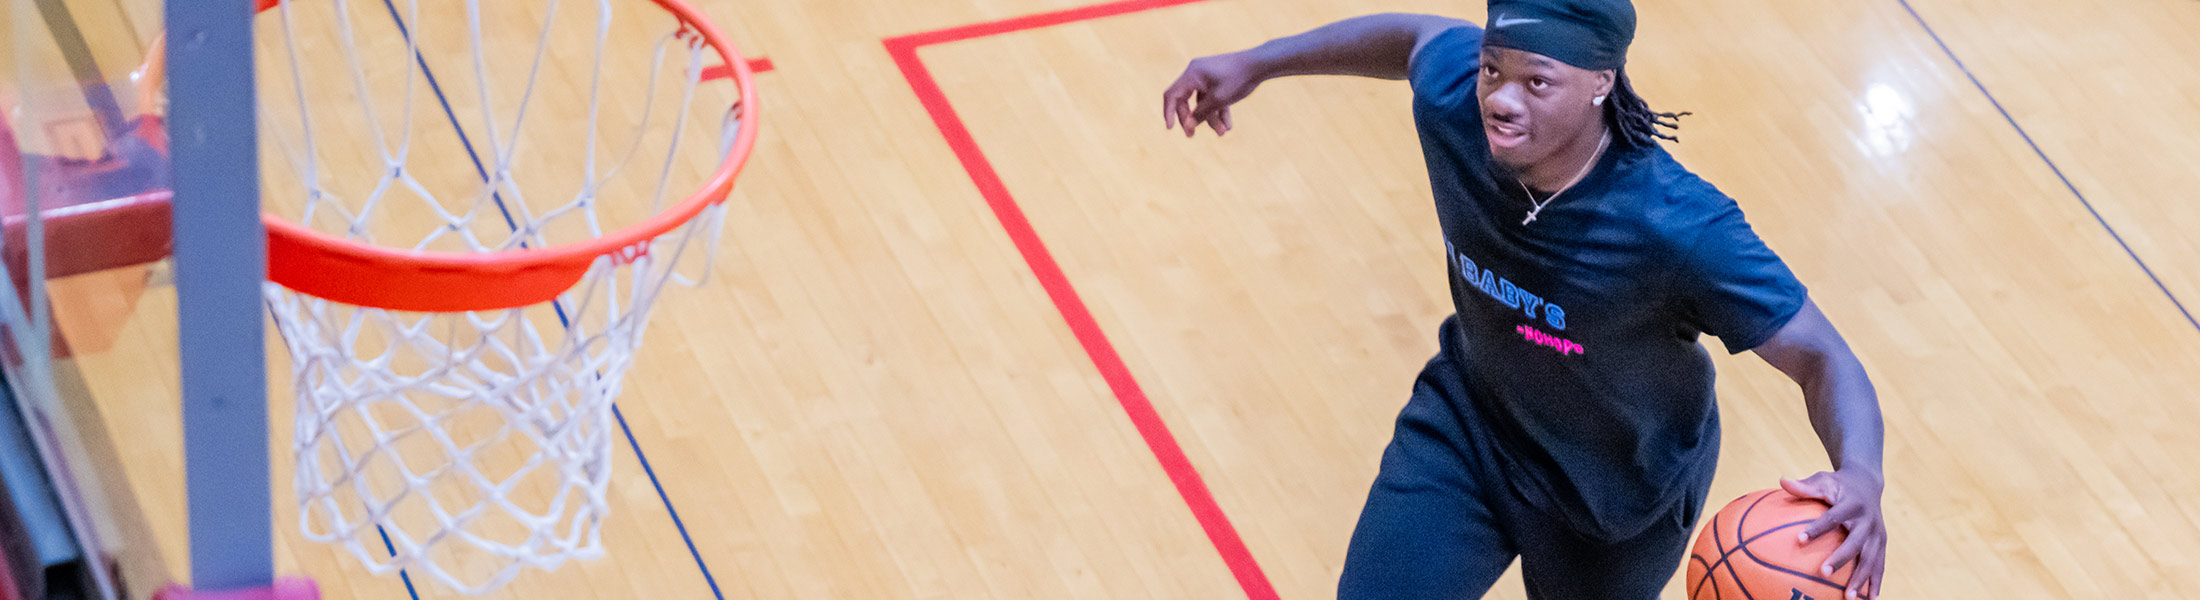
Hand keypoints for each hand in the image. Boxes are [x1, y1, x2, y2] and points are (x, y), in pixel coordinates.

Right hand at [1161, 52, 1262, 136]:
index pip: (1172, 95)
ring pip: (1202, 102)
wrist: (1260, 64)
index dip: (1169, 112)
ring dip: (1210, 118)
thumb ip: (1201, 113)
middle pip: (1185, 101)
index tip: (1170, 128)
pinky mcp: (1217, 80)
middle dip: (1191, 119)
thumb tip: (1188, 126)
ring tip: (1223, 132)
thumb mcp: (1218, 100)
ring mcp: (1206, 76)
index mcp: (1192, 74)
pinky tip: (1228, 125)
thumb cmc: (1239, 79)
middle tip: (1191, 135)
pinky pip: (1212, 98)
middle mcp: (1196, 73)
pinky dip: (1218, 110)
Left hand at [1783, 470, 1885, 598]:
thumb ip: (1804, 485)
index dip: (1817, 529)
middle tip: (1823, 572)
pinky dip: (1875, 582)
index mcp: (1852, 504)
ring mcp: (1878, 534)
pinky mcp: (1882, 544)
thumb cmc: (1837, 484)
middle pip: (1855, 542)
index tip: (1799, 540)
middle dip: (1841, 558)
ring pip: (1871, 558)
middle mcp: (1868, 520)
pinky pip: (1879, 565)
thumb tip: (1782, 480)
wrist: (1868, 483)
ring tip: (1848, 597)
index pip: (1832, 517)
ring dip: (1861, 578)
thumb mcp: (1823, 480)